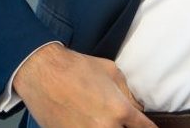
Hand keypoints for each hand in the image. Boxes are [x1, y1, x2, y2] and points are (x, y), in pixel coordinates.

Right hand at [13, 43, 156, 127]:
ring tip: (99, 118)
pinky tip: (86, 121)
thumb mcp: (112, 72)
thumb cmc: (77, 68)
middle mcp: (106, 127)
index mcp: (120, 110)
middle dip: (124, 127)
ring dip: (108, 127)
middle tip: (118, 119)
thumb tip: (137, 109)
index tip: (147, 127)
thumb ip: (128, 93)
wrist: (42, 73)